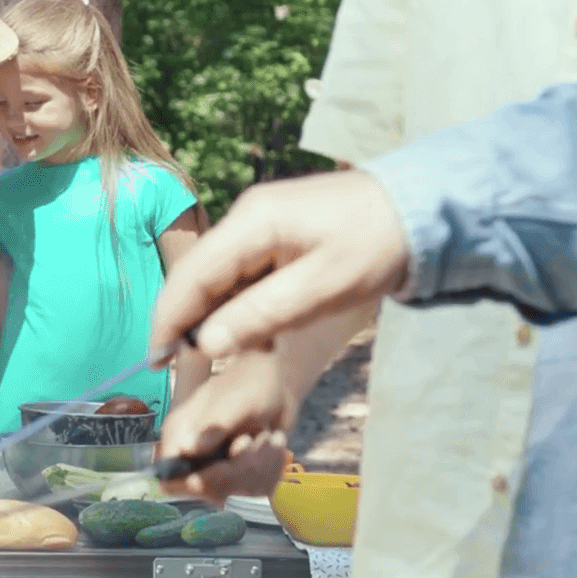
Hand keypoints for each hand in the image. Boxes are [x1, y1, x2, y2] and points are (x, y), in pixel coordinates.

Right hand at [150, 170, 408, 360]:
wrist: (420, 209)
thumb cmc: (378, 244)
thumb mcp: (323, 286)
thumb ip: (262, 314)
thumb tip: (205, 345)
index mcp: (253, 221)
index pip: (191, 274)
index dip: (168, 319)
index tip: (156, 361)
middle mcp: (246, 217)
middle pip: (197, 275)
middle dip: (183, 321)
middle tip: (175, 368)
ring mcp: (258, 224)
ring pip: (216, 277)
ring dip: (210, 316)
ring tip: (210, 358)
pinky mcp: (273, 235)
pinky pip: (239, 274)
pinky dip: (234, 305)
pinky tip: (243, 333)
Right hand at [157, 349, 297, 506]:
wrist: (278, 382)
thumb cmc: (253, 382)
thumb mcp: (237, 400)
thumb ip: (216, 424)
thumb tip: (190, 448)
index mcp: (180, 432)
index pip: (170, 478)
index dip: (196, 483)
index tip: (226, 466)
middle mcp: (193, 453)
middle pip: (205, 490)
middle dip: (238, 471)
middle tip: (255, 440)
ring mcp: (216, 465)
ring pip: (234, 492)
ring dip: (260, 467)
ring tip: (267, 436)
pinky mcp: (238, 472)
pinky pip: (254, 489)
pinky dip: (271, 469)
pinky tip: (273, 443)